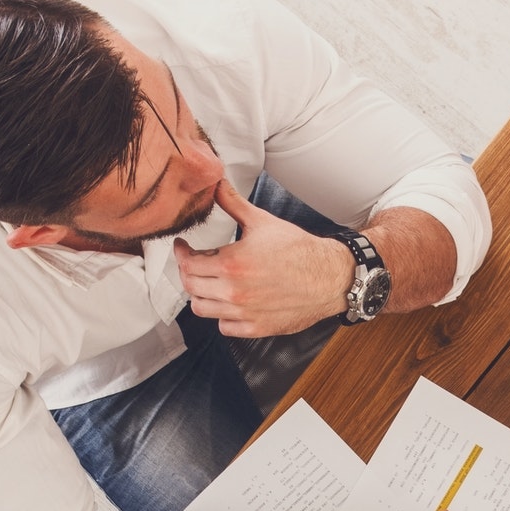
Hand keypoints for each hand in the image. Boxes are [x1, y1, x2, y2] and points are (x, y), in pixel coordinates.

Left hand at [174, 178, 354, 335]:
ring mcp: (244, 313)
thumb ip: (232, 203)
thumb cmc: (299, 250)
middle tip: (196, 263)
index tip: (183, 248)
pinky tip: (229, 301)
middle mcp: (234, 291)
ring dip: (201, 294)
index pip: (188, 263)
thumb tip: (216, 183)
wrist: (328, 277)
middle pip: (191, 287)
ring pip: (202, 309)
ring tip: (210, 282)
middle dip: (189, 272)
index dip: (181, 253)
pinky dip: (222, 315)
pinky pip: (224, 326)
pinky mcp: (256, 328)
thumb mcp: (262, 221)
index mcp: (231, 263)